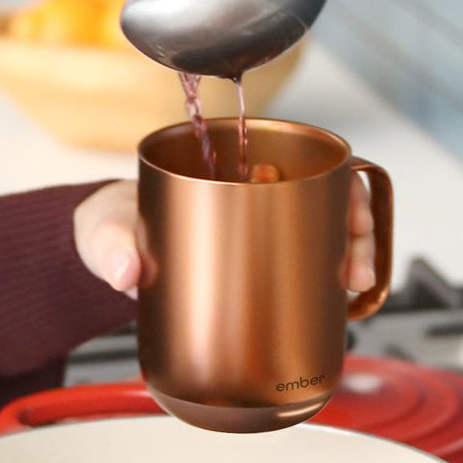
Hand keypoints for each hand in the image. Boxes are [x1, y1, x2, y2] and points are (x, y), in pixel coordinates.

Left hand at [74, 175, 376, 295]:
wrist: (106, 248)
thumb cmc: (112, 222)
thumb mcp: (109, 228)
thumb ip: (112, 247)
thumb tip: (128, 271)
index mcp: (223, 168)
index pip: (302, 160)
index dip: (341, 185)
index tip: (354, 215)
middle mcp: (248, 195)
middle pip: (325, 201)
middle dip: (357, 231)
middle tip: (356, 268)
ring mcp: (254, 231)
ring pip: (320, 236)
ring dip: (350, 258)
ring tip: (354, 288)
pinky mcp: (251, 265)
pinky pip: (300, 266)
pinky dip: (326, 281)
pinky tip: (340, 302)